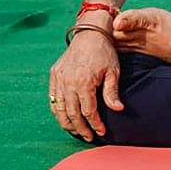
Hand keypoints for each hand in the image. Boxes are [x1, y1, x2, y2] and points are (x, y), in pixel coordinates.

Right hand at [48, 26, 124, 141]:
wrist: (90, 32)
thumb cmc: (104, 52)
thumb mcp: (113, 71)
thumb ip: (112, 92)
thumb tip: (118, 109)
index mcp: (84, 81)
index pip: (88, 111)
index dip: (95, 124)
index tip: (101, 131)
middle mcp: (68, 82)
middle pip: (72, 114)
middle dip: (80, 128)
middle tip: (88, 136)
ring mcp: (59, 78)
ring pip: (59, 109)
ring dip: (66, 123)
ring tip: (76, 131)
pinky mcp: (54, 74)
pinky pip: (53, 98)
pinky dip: (57, 110)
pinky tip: (65, 117)